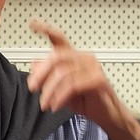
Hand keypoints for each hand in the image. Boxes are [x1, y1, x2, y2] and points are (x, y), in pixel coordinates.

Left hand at [26, 19, 139, 139]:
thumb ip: (48, 77)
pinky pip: (73, 85)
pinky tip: (56, 105)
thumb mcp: (60, 90)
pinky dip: (60, 97)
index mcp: (74, 58)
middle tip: (32, 88)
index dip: (46, 30)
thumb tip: (34, 63)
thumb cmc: (87, 101)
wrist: (107, 116)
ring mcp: (93, 67)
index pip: (59, 38)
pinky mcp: (98, 80)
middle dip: (41, 74)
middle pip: (56, 57)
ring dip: (49, 91)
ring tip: (45, 104)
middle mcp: (84, 58)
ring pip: (63, 73)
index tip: (32, 23)